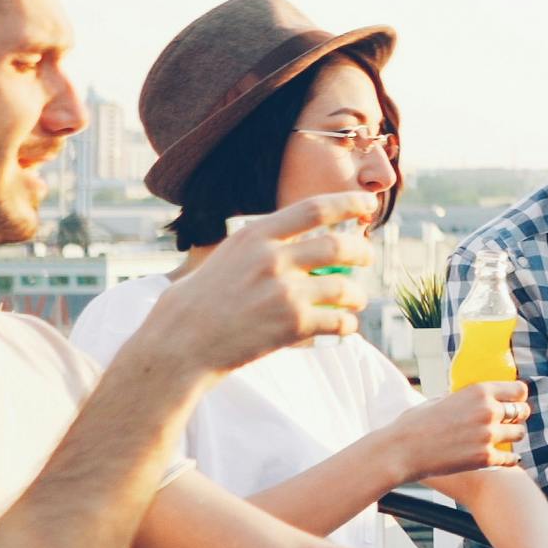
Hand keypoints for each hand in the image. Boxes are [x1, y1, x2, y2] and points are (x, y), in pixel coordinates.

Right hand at [144, 193, 374, 374]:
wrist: (178, 345)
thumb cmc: (195, 303)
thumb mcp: (222, 258)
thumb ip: (257, 248)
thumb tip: (292, 241)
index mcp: (254, 236)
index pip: (314, 208)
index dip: (348, 203)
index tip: (368, 204)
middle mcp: (272, 258)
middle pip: (339, 246)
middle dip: (361, 251)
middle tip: (367, 257)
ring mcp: (283, 291)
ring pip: (344, 287)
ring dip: (357, 295)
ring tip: (356, 300)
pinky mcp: (292, 324)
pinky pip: (338, 321)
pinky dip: (348, 325)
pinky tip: (345, 327)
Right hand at [389, 381, 527, 479]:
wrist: (400, 451)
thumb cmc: (415, 424)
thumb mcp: (440, 399)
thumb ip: (463, 398)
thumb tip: (475, 397)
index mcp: (478, 391)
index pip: (519, 390)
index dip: (518, 397)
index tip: (514, 403)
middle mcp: (488, 411)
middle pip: (522, 412)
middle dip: (516, 417)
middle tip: (509, 423)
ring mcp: (488, 435)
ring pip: (519, 434)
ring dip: (511, 437)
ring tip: (500, 440)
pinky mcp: (485, 458)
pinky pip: (512, 458)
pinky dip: (509, 459)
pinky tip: (504, 458)